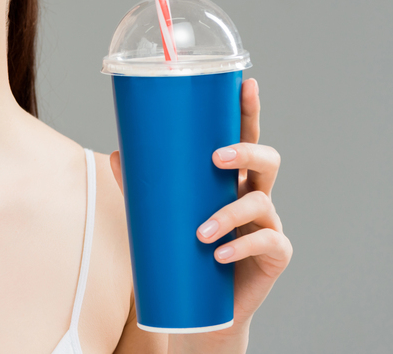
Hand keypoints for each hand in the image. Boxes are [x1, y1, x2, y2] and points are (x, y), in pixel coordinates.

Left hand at [109, 78, 292, 339]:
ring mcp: (269, 224)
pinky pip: (268, 243)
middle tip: (216, 157)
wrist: (201, 310)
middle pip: (267, 159)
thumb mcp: (161, 215)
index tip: (246, 83)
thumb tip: (117, 154)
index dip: (248, 110)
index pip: (244, 136)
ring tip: (200, 233)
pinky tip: (219, 256)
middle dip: (246, 151)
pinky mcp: (276, 255)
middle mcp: (255, 194)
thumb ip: (142, 186)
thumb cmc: (185, 252)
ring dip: (229, 214)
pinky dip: (241, 248)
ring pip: (261, 203)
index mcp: (231, 178)